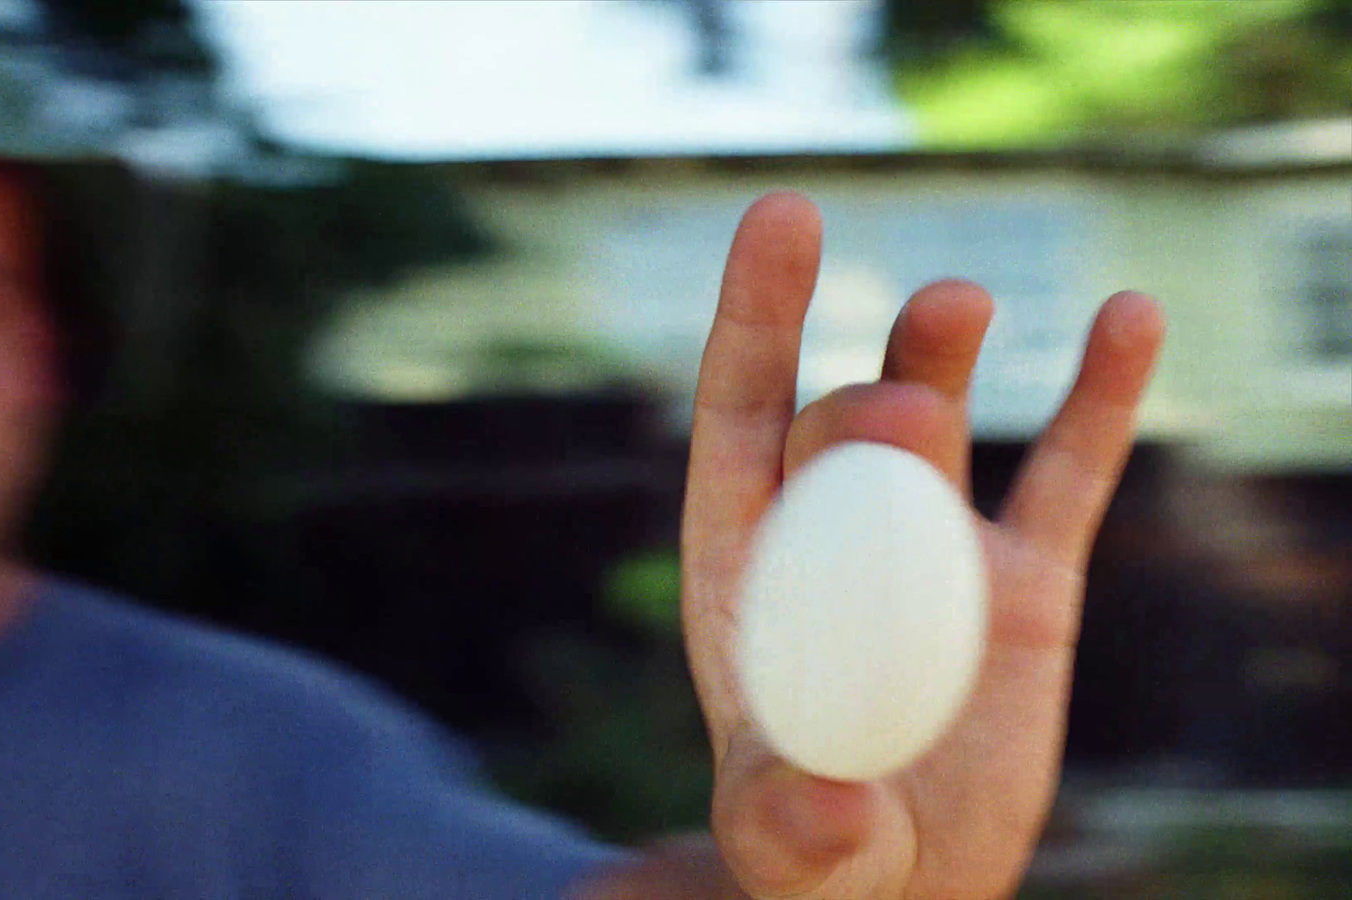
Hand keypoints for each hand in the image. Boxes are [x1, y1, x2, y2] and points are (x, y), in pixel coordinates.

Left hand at [681, 193, 1164, 897]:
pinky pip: (1068, 478)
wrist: (905, 876)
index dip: (756, 319)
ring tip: (957, 303)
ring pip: (941, 424)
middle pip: (840, 429)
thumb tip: (825, 807)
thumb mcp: (788, 850)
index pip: (739, 420)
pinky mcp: (1027, 586)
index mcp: (752, 568)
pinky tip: (1129, 319)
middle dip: (867, 402)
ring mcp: (935, 549)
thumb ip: (790, 826)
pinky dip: (1098, 402)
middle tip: (907, 416)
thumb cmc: (816, 850)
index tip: (783, 220)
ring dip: (942, 352)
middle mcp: (838, 534)